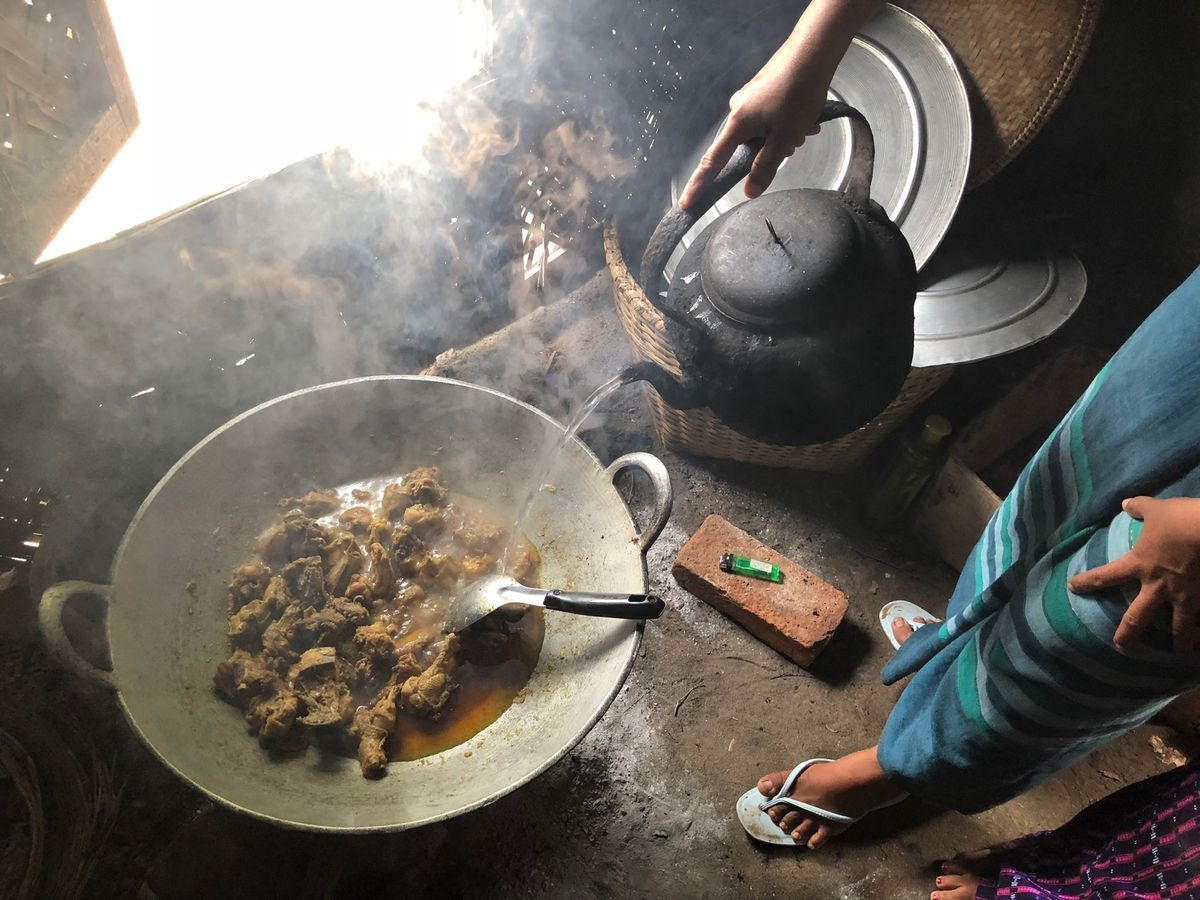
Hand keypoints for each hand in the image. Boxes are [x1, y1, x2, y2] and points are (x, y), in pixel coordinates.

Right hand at [678, 0, 880, 209]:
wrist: (813, 52)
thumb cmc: (797, 95)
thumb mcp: (784, 138)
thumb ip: (765, 167)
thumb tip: (748, 193)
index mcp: (737, 123)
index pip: (713, 162)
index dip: (700, 185)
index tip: (687, 203)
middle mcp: (738, 109)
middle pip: (747, 145)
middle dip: (771, 150)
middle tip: (797, 141)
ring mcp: (750, 98)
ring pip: (763, 131)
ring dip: (784, 135)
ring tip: (807, 126)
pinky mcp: (763, 89)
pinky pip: (770, 116)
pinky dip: (787, 121)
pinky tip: (806, 117)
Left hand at [1068, 496, 1199, 650]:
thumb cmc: (1181, 519)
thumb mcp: (1157, 509)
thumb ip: (1140, 507)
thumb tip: (1126, 503)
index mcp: (1140, 564)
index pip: (1106, 575)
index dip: (1088, 582)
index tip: (1073, 587)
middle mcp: (1159, 586)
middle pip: (1137, 616)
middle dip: (1127, 633)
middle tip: (1121, 645)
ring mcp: (1186, 595)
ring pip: (1180, 626)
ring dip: (1181, 640)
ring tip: (1182, 650)